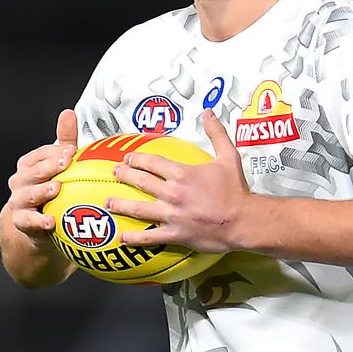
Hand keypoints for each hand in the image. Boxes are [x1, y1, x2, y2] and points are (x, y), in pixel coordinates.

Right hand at [6, 109, 78, 244]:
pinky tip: (52, 221)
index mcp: (29, 165)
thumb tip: (68, 114)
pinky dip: (39, 222)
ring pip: (28, 194)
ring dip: (42, 191)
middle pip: (33, 172)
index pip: (41, 154)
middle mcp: (20, 181)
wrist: (36, 225)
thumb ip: (65, 141)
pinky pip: (29, 221)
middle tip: (66, 163)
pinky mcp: (21, 222)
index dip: (55, 152)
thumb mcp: (59, 166)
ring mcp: (18, 201)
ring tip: (57, 188)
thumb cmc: (51, 191)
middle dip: (49, 166)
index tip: (71, 150)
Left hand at [108, 110, 250, 252]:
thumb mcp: (228, 157)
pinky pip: (150, 237)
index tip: (128, 157)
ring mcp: (172, 215)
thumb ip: (216, 133)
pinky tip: (122, 237)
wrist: (244, 220)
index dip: (137, 159)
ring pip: (139, 208)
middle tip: (115, 172)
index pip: (152, 163)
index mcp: (182, 173)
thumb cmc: (236, 190)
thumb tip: (208, 113)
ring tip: (108, 201)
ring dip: (121, 204)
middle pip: (141, 181)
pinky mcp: (175, 234)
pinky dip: (134, 238)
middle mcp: (173, 193)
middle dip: (125, 175)